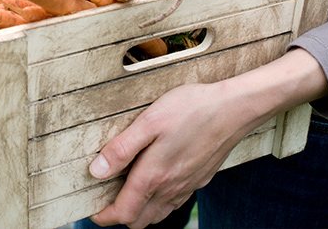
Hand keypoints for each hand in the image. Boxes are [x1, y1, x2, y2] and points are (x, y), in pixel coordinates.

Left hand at [87, 48, 327, 228]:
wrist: (234, 109)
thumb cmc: (190, 109)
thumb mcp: (148, 122)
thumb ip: (121, 149)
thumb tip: (96, 171)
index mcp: (154, 176)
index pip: (124, 212)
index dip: (105, 216)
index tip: (92, 210)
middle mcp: (170, 187)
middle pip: (139, 220)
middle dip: (120, 216)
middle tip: (105, 199)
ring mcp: (187, 186)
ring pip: (157, 215)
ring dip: (139, 211)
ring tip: (125, 192)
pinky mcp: (199, 179)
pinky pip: (174, 203)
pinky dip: (158, 203)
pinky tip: (155, 183)